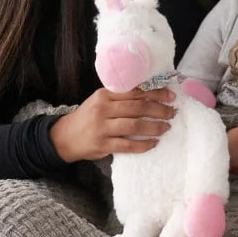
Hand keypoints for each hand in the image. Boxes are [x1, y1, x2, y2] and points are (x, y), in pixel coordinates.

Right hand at [50, 85, 174, 162]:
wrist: (65, 136)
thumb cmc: (88, 117)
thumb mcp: (100, 101)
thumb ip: (120, 98)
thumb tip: (150, 96)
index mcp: (105, 95)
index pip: (135, 91)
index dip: (155, 93)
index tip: (170, 96)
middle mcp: (103, 109)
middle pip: (138, 107)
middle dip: (159, 110)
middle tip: (172, 113)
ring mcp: (102, 127)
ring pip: (134, 125)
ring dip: (154, 127)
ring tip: (166, 127)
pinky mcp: (103, 144)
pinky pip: (127, 145)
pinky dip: (143, 144)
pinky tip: (153, 143)